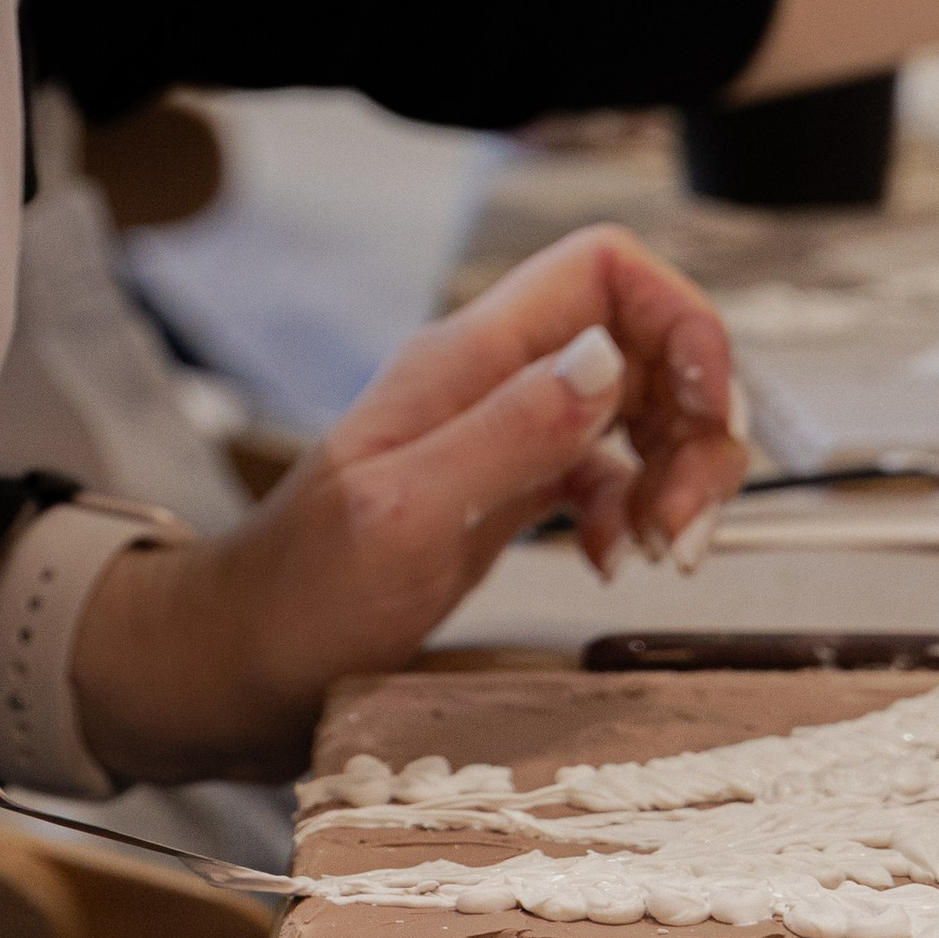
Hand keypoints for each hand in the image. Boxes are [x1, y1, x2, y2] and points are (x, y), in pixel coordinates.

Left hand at [66, 229, 747, 782]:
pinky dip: (633, 511)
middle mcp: (488, 381)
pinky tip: (613, 562)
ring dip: (675, 473)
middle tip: (686, 525)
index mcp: (466, 360)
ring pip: (634, 407)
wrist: (232, 669)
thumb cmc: (298, 602)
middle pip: (640, 339)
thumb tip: (607, 359)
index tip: (706, 417)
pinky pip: (604, 473)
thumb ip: (507, 435)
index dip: (680, 320)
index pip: (605, 268)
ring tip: (662, 553)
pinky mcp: (500, 492)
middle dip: (693, 422)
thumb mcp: (406, 520)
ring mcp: (496, 435)